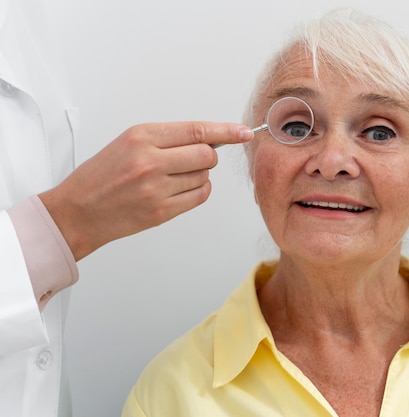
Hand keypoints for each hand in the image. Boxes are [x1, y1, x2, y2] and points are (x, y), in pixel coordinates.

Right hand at [39, 121, 252, 260]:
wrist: (78, 211)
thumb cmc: (102, 175)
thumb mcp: (128, 143)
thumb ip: (168, 139)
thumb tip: (209, 138)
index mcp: (141, 137)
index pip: (197, 131)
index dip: (226, 131)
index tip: (243, 131)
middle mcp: (150, 161)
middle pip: (207, 155)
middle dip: (207, 157)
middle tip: (192, 160)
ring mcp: (156, 188)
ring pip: (204, 177)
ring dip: (199, 175)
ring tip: (173, 177)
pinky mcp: (161, 211)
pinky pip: (199, 197)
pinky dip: (198, 191)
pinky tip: (181, 190)